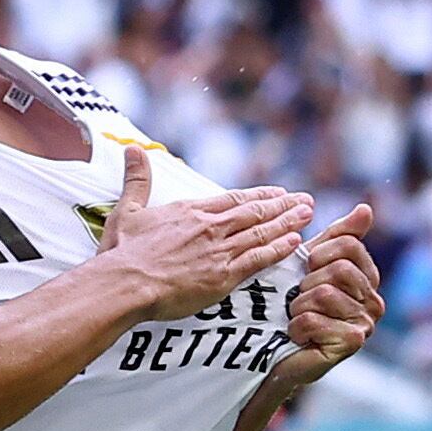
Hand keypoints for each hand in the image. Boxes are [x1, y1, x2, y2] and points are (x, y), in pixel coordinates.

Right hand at [98, 146, 312, 322]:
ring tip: (308, 215)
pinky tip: (295, 243)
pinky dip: (278, 249)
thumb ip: (136, 180)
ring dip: (288, 222)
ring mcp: (219, 251)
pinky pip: (258, 260)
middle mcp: (210, 227)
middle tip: (305, 200)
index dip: (258, 195)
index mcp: (190, 211)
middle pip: (254, 212)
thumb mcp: (128, 209)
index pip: (233, 199)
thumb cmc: (123, 250)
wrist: (126, 282)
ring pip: (261, 232)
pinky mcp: (223, 276)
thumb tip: (132, 149)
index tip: (277, 193)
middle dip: (283, 206)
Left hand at [278, 204, 385, 384]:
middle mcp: (374, 300)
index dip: (319, 254)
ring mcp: (366, 323)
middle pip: (338, 268)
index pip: (348, 244)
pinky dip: (297, 325)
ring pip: (324, 293)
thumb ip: (338, 237)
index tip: (308, 269)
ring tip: (299, 317)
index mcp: (367, 276)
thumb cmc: (295, 306)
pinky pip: (314, 319)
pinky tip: (299, 334)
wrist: (280, 352)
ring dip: (299, 306)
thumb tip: (366, 208)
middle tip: (301, 299)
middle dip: (307, 282)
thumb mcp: (312, 265)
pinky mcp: (352, 342)